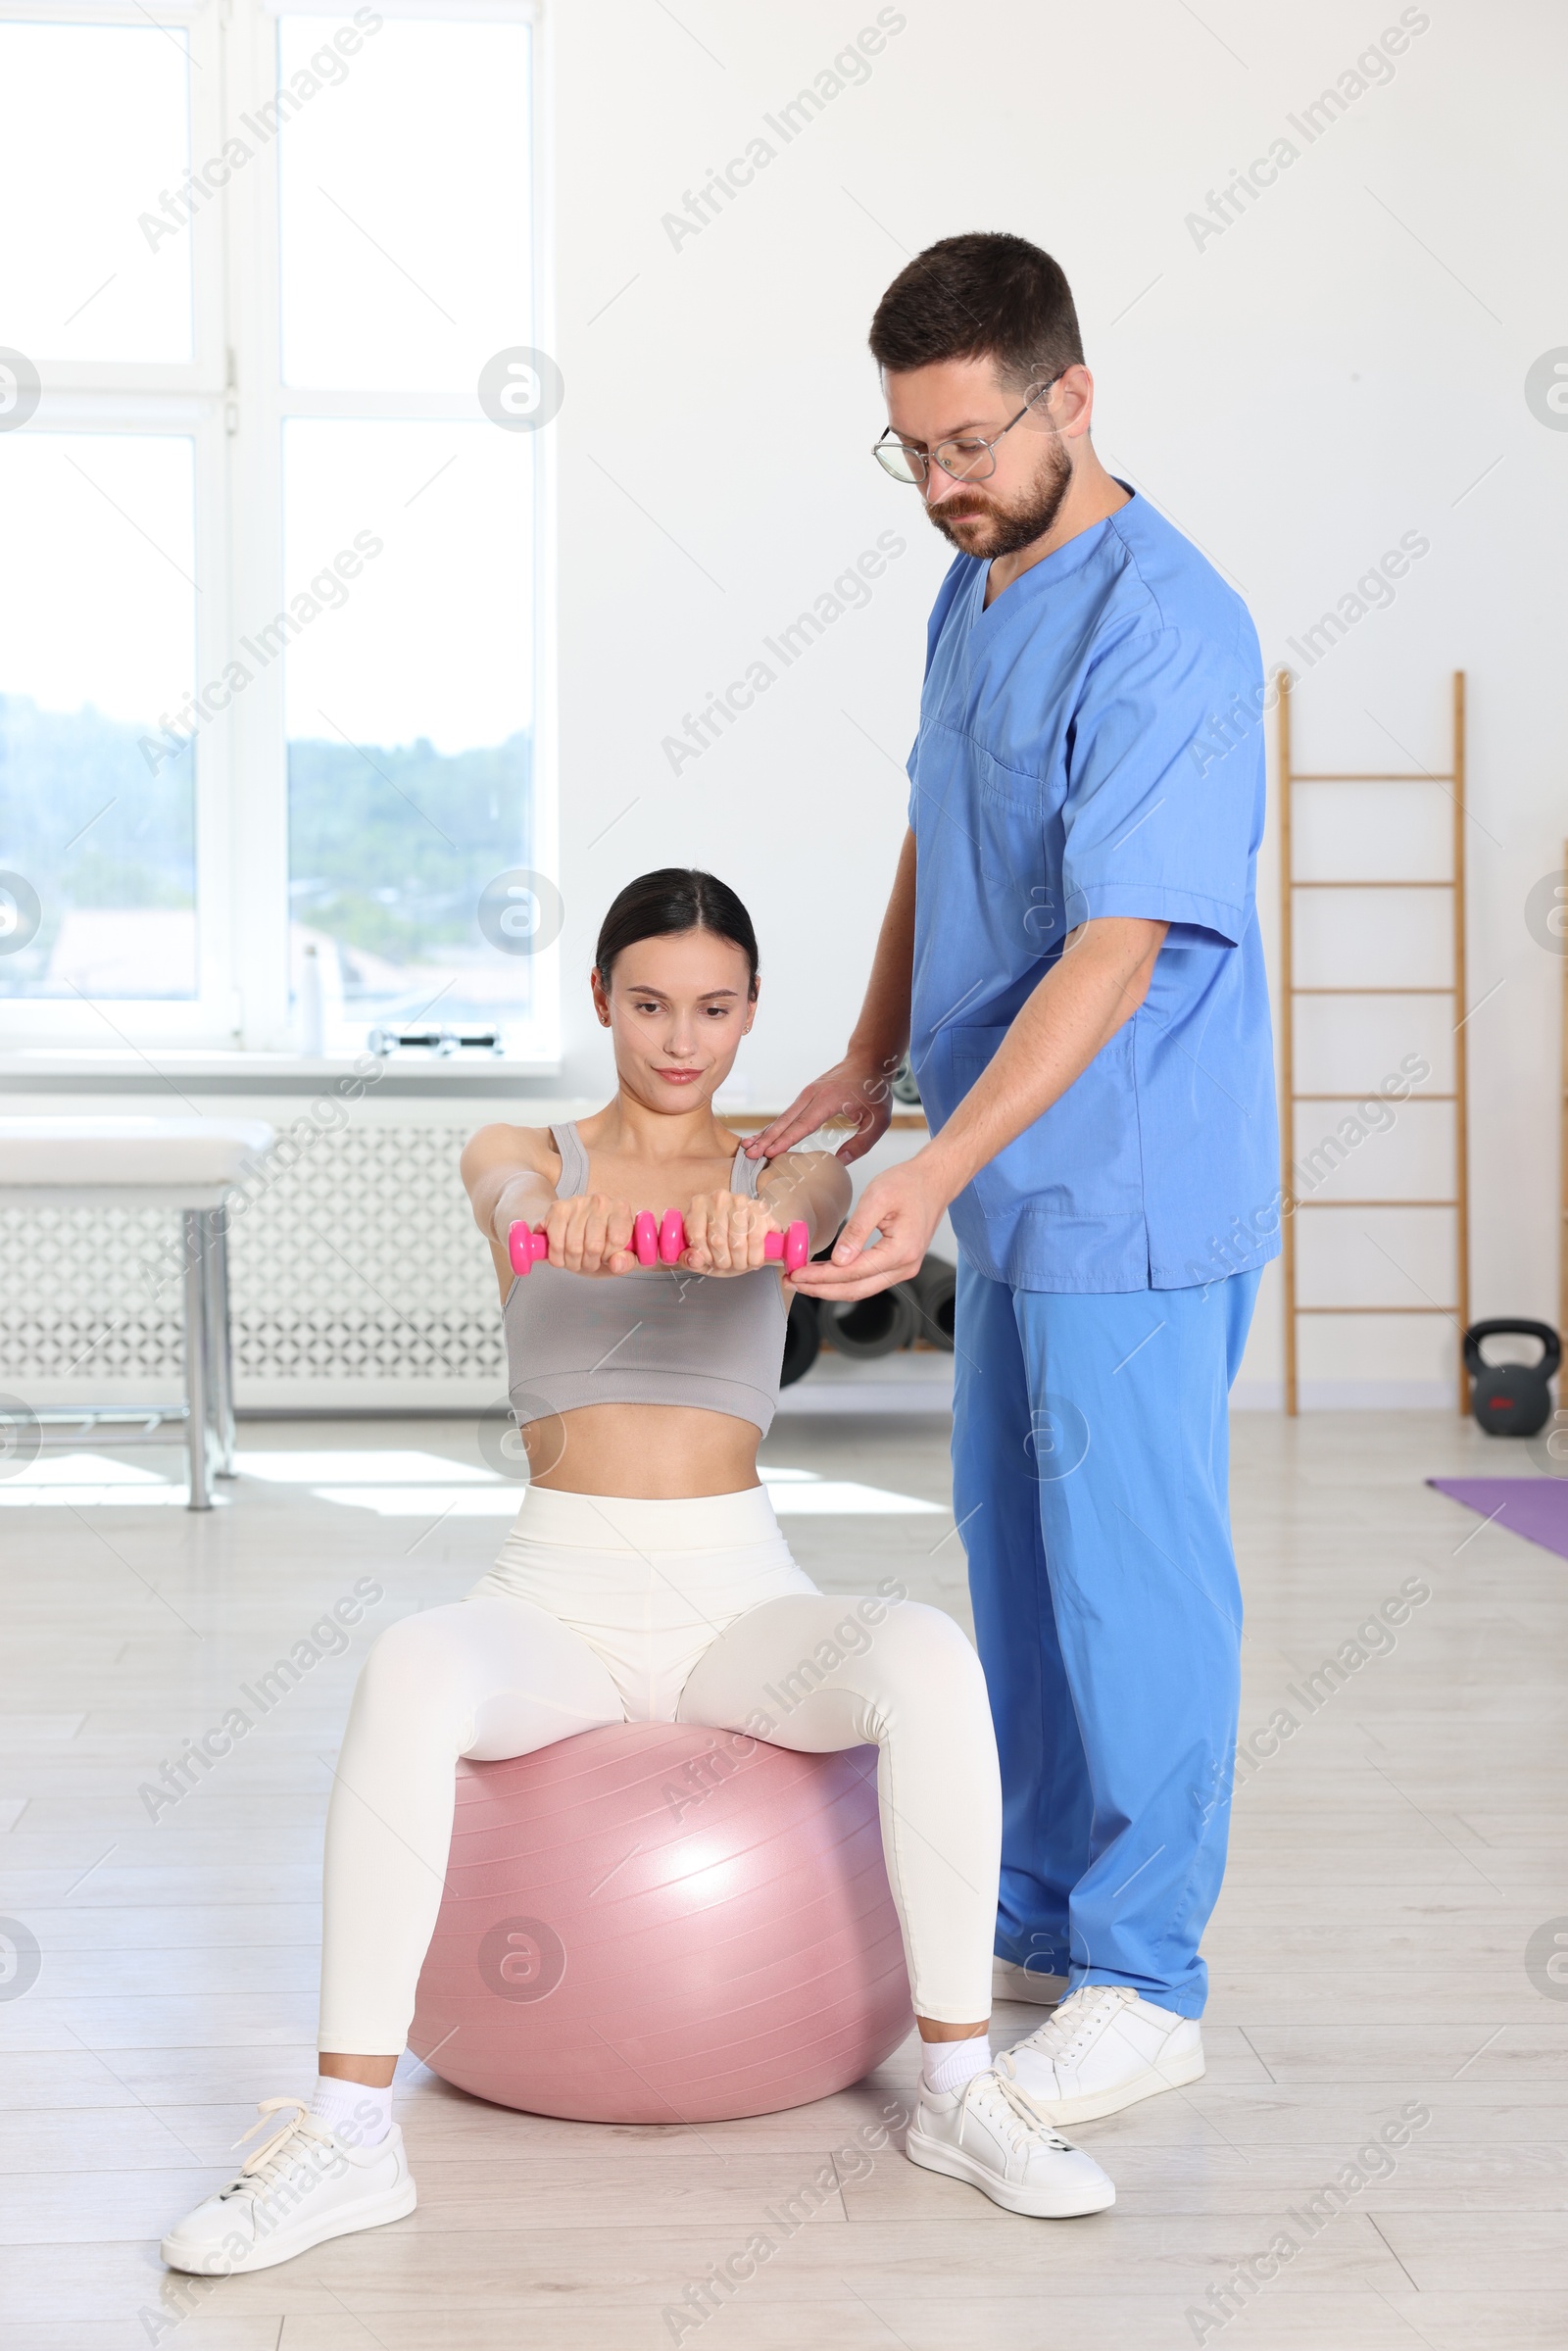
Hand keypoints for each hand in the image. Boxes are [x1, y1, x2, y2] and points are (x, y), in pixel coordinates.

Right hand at [540, 1191, 636, 1275]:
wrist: (573, 1229)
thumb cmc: (600, 1243)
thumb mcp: (618, 1256)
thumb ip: (626, 1262)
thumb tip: (617, 1263)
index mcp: (621, 1209)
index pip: (618, 1240)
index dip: (609, 1256)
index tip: (606, 1256)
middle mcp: (601, 1201)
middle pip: (594, 1246)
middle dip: (589, 1263)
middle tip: (589, 1262)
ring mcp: (578, 1203)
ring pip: (573, 1247)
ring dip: (573, 1262)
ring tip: (576, 1258)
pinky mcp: (557, 1209)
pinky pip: (556, 1243)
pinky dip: (557, 1257)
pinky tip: (561, 1255)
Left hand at [681, 1190, 779, 1275]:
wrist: (753, 1242)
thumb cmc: (726, 1247)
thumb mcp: (704, 1258)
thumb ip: (691, 1261)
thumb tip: (693, 1259)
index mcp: (698, 1205)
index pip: (696, 1236)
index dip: (705, 1256)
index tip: (711, 1262)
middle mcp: (718, 1198)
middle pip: (717, 1241)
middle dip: (724, 1261)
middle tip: (729, 1264)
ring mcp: (740, 1201)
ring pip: (737, 1243)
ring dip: (740, 1261)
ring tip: (741, 1262)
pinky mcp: (760, 1209)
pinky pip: (755, 1240)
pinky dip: (755, 1256)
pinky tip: (753, 1258)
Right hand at [745, 1051, 901, 1165]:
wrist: (868, 1061)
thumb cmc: (874, 1091)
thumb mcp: (878, 1120)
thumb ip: (860, 1143)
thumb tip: (839, 1163)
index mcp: (829, 1100)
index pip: (804, 1124)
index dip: (786, 1140)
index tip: (770, 1153)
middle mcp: (812, 1095)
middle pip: (785, 1121)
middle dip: (766, 1139)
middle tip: (750, 1154)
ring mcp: (807, 1094)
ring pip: (782, 1117)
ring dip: (765, 1134)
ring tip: (748, 1147)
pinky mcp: (806, 1097)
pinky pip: (787, 1115)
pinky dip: (773, 1128)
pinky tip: (762, 1138)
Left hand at [788, 1154, 946, 1301]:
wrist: (934, 1181)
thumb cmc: (909, 1184)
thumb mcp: (877, 1198)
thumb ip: (856, 1230)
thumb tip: (838, 1260)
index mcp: (901, 1251)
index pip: (853, 1273)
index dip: (821, 1277)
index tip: (797, 1273)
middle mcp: (905, 1267)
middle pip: (855, 1290)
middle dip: (820, 1289)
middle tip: (791, 1282)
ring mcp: (904, 1269)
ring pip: (860, 1289)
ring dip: (830, 1287)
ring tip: (802, 1280)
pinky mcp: (898, 1265)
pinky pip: (867, 1280)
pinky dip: (843, 1280)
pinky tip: (824, 1274)